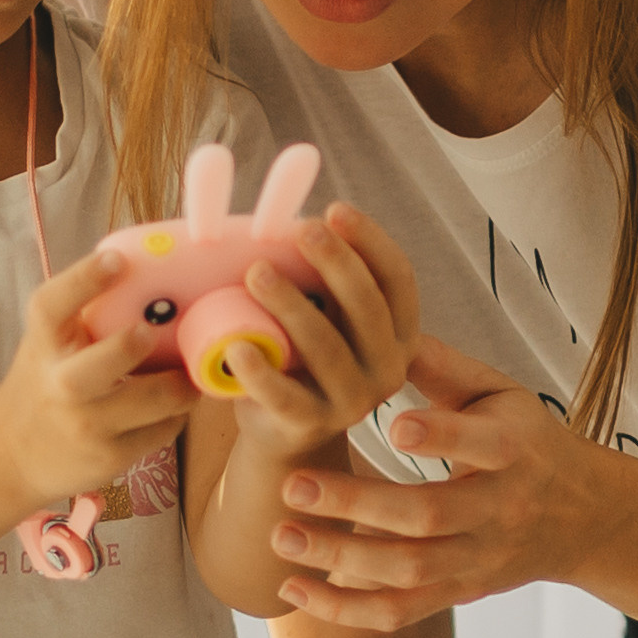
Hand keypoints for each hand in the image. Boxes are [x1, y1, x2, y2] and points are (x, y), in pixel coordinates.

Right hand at [0, 249, 198, 505]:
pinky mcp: (111, 457)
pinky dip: (176, 413)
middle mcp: (60, 385)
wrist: (11, 454)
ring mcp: (86, 425)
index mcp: (44, 344)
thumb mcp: (49, 345)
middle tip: (153, 333)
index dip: (84, 279)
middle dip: (131, 347)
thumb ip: (84, 314)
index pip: (52, 306)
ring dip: (182, 383)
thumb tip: (150, 269)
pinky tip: (174, 404)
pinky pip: (162, 429)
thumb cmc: (44, 382)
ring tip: (191, 370)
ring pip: (152, 401)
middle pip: (98, 366)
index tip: (116, 259)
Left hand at [224, 203, 420, 461]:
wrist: (287, 428)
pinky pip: (284, 396)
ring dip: (290, 304)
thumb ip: (326, 279)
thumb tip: (292, 220)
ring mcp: (353, 402)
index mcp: (401, 332)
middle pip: (368, 307)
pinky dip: (259, 371)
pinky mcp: (311, 425)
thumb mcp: (329, 314)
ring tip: (256, 272)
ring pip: (325, 347)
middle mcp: (388, 367)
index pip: (397, 277)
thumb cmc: (306, 354)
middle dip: (335, 262)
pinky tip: (236, 345)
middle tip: (302, 229)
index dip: (370, 240)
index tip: (335, 209)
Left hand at [267, 335, 598, 629]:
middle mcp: (497, 510)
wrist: (581, 516)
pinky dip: (346, 611)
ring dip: (341, 557)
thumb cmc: (526, 439)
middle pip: (428, 515)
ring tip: (282, 535)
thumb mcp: (501, 393)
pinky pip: (400, 612)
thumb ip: (444, 367)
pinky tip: (295, 591)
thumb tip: (384, 328)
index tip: (392, 423)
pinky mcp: (458, 592)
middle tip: (293, 486)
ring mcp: (477, 558)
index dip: (439, 437)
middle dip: (357, 504)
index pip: (479, 446)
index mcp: (512, 449)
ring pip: (409, 570)